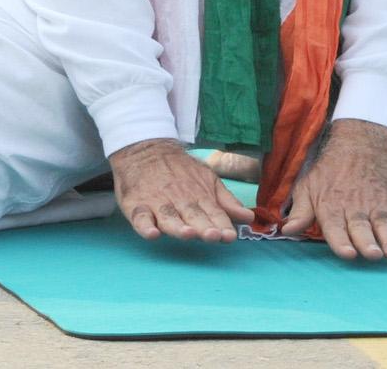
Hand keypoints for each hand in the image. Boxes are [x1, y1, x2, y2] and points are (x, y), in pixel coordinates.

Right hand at [109, 137, 253, 243]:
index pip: (213, 213)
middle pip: (192, 216)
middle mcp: (180, 200)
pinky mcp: (137, 206)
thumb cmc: (182, 171)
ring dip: (178, 227)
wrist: (147, 150)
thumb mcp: (208, 179)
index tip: (230, 236)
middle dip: (203, 226)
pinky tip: (152, 234)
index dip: (221, 225)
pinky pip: (140, 218)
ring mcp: (158, 203)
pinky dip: (145, 227)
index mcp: (199, 195)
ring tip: (188, 234)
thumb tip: (249, 218)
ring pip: (168, 217)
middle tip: (213, 236)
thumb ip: (227, 202)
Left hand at [280, 119, 386, 261]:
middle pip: (361, 229)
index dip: (341, 242)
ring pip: (383, 227)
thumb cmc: (331, 171)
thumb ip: (300, 212)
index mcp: (331, 207)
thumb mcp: (309, 186)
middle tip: (374, 254)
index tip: (349, 254)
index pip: (335, 228)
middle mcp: (354, 209)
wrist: (362, 144)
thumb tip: (286, 230)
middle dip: (368, 243)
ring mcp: (376, 207)